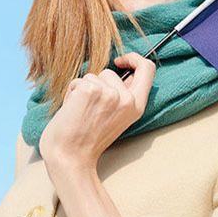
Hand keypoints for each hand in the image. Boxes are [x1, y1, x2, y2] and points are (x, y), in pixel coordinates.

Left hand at [39, 52, 156, 175]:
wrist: (70, 157)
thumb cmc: (88, 140)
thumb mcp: (118, 118)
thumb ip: (124, 96)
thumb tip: (124, 72)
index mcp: (137, 106)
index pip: (148, 69)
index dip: (135, 58)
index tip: (121, 61)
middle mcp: (127, 99)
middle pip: (110, 72)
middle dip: (96, 84)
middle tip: (90, 106)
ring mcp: (109, 94)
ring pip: (93, 76)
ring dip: (82, 89)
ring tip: (80, 111)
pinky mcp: (90, 91)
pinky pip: (78, 81)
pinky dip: (71, 92)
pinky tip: (72, 110)